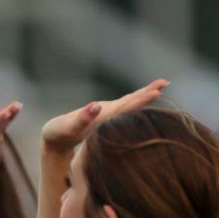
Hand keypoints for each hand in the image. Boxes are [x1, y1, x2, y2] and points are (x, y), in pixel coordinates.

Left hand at [41, 79, 168, 153]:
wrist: (53, 133)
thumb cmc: (60, 132)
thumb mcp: (70, 127)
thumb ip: (83, 118)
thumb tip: (96, 106)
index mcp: (102, 112)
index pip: (125, 104)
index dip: (141, 99)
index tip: (157, 91)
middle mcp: (105, 109)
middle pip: (129, 99)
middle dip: (147, 92)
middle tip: (165, 82)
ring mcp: (105, 112)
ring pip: (128, 102)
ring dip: (143, 96)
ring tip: (160, 88)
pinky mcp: (104, 118)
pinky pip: (123, 110)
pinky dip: (134, 104)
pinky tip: (141, 102)